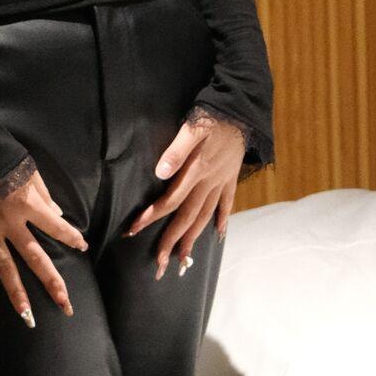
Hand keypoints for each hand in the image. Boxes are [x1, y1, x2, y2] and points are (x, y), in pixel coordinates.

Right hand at [0, 166, 87, 323]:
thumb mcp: (27, 169)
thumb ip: (43, 194)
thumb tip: (58, 215)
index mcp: (27, 204)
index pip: (56, 226)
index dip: (71, 236)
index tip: (83, 246)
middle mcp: (9, 222)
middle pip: (35, 257)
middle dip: (52, 281)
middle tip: (66, 305)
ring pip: (3, 267)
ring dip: (15, 293)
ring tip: (27, 316)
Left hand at [125, 110, 244, 277]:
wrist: (242, 109)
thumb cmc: (212, 116)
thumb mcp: (192, 128)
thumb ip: (176, 151)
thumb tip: (159, 173)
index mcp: (196, 172)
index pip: (170, 201)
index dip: (151, 218)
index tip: (133, 231)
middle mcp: (208, 182)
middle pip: (187, 218)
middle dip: (172, 243)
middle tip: (159, 266)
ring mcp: (221, 182)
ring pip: (205, 217)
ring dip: (194, 239)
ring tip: (184, 260)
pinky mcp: (230, 178)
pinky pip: (227, 204)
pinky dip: (222, 219)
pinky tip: (219, 234)